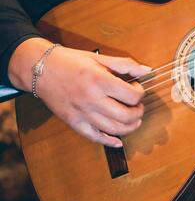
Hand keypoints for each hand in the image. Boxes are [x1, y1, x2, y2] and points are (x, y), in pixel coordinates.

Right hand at [8, 38, 151, 146]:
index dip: (140, 93)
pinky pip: (94, 137)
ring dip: (130, 128)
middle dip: (138, 113)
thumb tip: (148, 71)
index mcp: (100, 80)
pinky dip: (109, 142)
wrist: (41, 68)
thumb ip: (126, 65)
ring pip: (113, 129)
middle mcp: (91, 99)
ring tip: (134, 121)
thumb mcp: (100, 58)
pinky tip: (118, 141)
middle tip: (139, 108)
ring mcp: (82, 113)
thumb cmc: (71, 61)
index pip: (132, 96)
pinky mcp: (73, 122)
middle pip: (126, 116)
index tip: (137, 90)